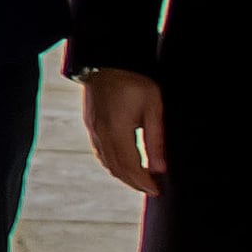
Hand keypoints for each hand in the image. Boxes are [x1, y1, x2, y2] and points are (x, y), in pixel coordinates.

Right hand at [79, 66, 166, 194]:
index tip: (157, 190)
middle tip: (151, 189)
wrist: (107, 61)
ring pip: (107, 163)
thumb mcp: (153, 107)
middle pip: (117, 169)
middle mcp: (102, 134)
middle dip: (135, 183)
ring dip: (123, 176)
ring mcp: (94, 130)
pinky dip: (112, 164)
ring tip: (140, 180)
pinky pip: (100, 153)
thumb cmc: (134, 81)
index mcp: (118, 131)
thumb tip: (160, 167)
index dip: (144, 182)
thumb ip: (156, 139)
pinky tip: (122, 165)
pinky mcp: (91, 125)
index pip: (131, 167)